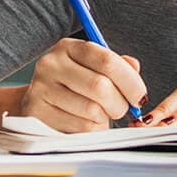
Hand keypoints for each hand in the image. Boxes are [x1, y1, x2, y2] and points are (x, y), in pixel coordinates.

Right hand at [18, 38, 147, 132]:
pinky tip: (88, 123)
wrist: (35, 101)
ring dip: (106, 118)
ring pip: (91, 110)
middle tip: (123, 109)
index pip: (107, 61)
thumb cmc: (72, 83)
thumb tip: (134, 67)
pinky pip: (79, 128)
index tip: (140, 96)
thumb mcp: (92, 66)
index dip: (130, 81)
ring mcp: (41, 89)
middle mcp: (51, 64)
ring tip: (102, 114)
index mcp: (69, 47)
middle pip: (100, 87)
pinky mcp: (36, 115)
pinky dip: (92, 129)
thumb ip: (116, 65)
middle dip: (120, 103)